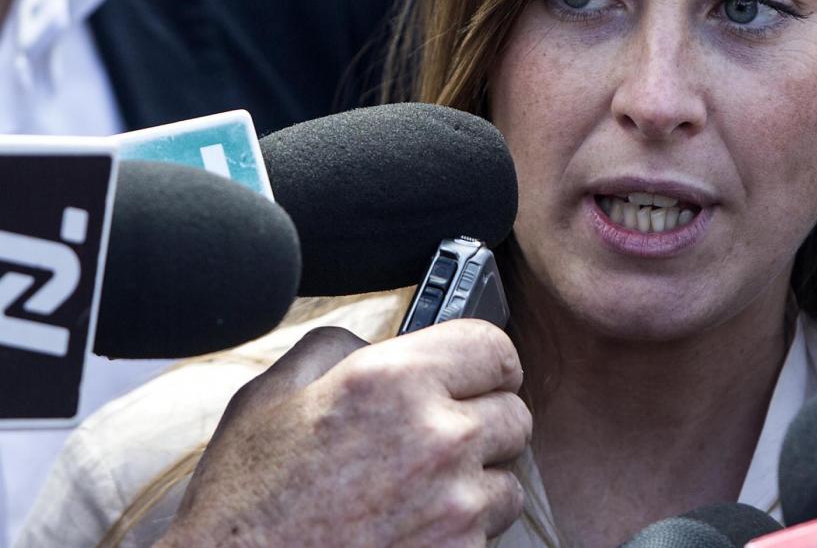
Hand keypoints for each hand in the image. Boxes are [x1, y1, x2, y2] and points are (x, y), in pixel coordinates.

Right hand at [156, 319, 529, 546]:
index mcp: (394, 381)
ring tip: (421, 491)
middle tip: (437, 439)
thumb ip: (340, 348)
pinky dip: (463, 530)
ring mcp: (454, 504)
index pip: (495, 347)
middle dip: (481, 422)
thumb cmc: (246, 500)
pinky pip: (490, 530)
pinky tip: (415, 528)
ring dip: (477, 482)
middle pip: (514, 413)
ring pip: (508, 479)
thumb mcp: (273, 394)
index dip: (483, 361)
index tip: (473, 374)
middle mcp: (437, 436)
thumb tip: (380, 344)